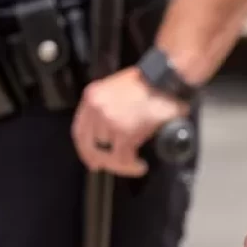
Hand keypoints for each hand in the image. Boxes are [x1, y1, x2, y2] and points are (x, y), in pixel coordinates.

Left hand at [72, 67, 188, 175]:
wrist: (167, 78)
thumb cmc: (151, 82)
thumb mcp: (118, 88)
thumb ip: (109, 106)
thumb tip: (111, 132)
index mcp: (92, 95)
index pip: (79, 129)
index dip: (84, 149)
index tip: (91, 159)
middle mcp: (96, 108)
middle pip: (90, 144)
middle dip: (101, 160)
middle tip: (108, 168)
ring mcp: (109, 120)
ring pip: (106, 153)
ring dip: (120, 165)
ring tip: (133, 166)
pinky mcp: (125, 131)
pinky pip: (122, 158)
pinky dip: (131, 166)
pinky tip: (140, 166)